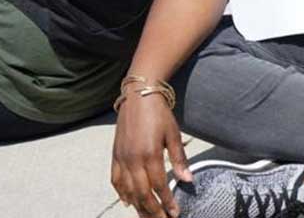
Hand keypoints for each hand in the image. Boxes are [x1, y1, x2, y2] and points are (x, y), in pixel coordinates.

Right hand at [110, 94, 190, 217]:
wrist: (138, 97)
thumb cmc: (159, 114)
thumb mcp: (173, 134)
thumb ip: (179, 159)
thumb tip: (187, 180)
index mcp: (150, 155)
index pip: (159, 186)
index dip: (167, 202)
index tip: (174, 214)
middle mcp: (132, 160)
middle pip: (142, 193)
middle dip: (152, 211)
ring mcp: (121, 159)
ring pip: (128, 190)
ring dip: (138, 206)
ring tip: (148, 217)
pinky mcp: (115, 155)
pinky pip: (116, 180)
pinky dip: (121, 193)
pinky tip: (129, 202)